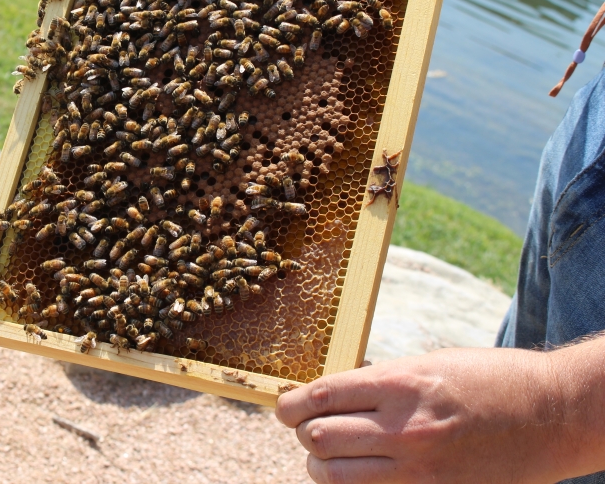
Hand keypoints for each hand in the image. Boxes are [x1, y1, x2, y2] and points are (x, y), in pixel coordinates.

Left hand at [275, 346, 603, 483]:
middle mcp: (405, 429)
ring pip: (334, 476)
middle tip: (311, 430)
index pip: (321, 397)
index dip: (292, 405)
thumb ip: (376, 382)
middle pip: (319, 439)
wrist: (551, 415)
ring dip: (323, 465)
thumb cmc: (488, 379)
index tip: (285, 408)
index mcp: (401, 384)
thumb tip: (327, 397)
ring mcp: (419, 471)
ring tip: (331, 455)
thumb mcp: (427, 364)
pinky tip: (362, 473)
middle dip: (306, 435)